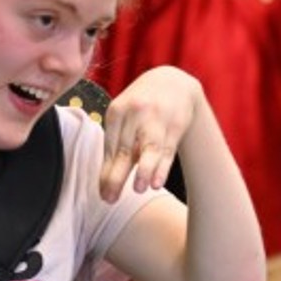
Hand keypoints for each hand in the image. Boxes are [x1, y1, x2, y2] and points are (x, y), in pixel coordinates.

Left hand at [99, 65, 202, 201]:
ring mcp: (157, 119)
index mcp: (117, 111)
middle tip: (110, 199)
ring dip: (144, 170)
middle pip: (125, 149)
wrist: (173, 81)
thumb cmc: (141, 107)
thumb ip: (117, 146)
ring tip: (139, 190)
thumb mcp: (125, 118)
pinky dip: (162, 167)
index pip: (110, 147)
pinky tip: (157, 182)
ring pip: (149, 148)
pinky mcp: (176, 125)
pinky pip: (168, 150)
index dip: (106, 173)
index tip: (103, 195)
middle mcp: (136, 113)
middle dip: (117, 176)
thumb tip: (105, 184)